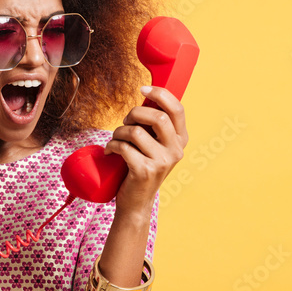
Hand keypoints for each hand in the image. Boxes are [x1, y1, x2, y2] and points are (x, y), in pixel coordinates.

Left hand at [105, 85, 188, 214]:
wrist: (136, 202)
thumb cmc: (141, 167)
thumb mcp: (154, 145)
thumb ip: (155, 125)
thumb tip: (147, 95)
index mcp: (181, 140)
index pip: (177, 109)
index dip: (160, 94)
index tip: (143, 88)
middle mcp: (176, 151)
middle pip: (157, 117)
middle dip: (134, 113)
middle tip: (125, 122)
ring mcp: (162, 162)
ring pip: (136, 132)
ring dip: (119, 132)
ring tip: (116, 140)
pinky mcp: (145, 171)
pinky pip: (124, 147)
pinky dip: (112, 146)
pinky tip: (110, 152)